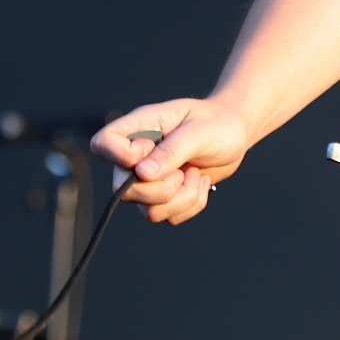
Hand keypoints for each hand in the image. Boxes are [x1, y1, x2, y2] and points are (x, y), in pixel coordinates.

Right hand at [90, 98, 249, 224]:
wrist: (236, 134)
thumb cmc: (218, 123)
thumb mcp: (200, 131)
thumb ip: (172, 150)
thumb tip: (142, 173)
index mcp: (140, 129)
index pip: (103, 143)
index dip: (122, 157)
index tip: (152, 151)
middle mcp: (138, 157)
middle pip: (122, 190)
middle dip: (161, 189)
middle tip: (185, 171)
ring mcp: (148, 180)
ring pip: (148, 210)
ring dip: (182, 198)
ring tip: (196, 175)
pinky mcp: (164, 197)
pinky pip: (168, 216)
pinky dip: (191, 204)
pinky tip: (200, 183)